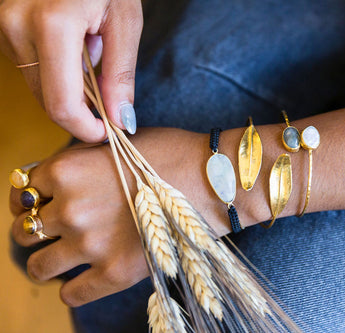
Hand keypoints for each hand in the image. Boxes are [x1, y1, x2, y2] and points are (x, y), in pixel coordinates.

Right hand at [0, 0, 142, 141]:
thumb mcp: (124, 21)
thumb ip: (120, 74)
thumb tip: (121, 120)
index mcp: (52, 25)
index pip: (61, 104)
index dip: (85, 128)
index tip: (108, 132)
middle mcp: (15, 26)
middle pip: (47, 99)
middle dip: (81, 107)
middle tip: (108, 91)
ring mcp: (2, 25)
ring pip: (37, 85)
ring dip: (69, 83)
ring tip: (89, 48)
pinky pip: (29, 65)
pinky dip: (55, 67)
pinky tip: (70, 42)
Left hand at [9, 128, 239, 306]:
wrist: (212, 180)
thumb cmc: (170, 155)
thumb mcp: (117, 144)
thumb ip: (79, 161)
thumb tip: (55, 180)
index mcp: (66, 170)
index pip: (21, 191)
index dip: (30, 199)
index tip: (40, 205)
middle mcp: (70, 208)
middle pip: (23, 230)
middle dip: (37, 230)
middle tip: (55, 231)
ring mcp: (90, 244)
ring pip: (38, 266)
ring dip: (46, 263)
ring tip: (63, 258)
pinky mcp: (114, 273)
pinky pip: (70, 294)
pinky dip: (71, 289)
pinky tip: (83, 278)